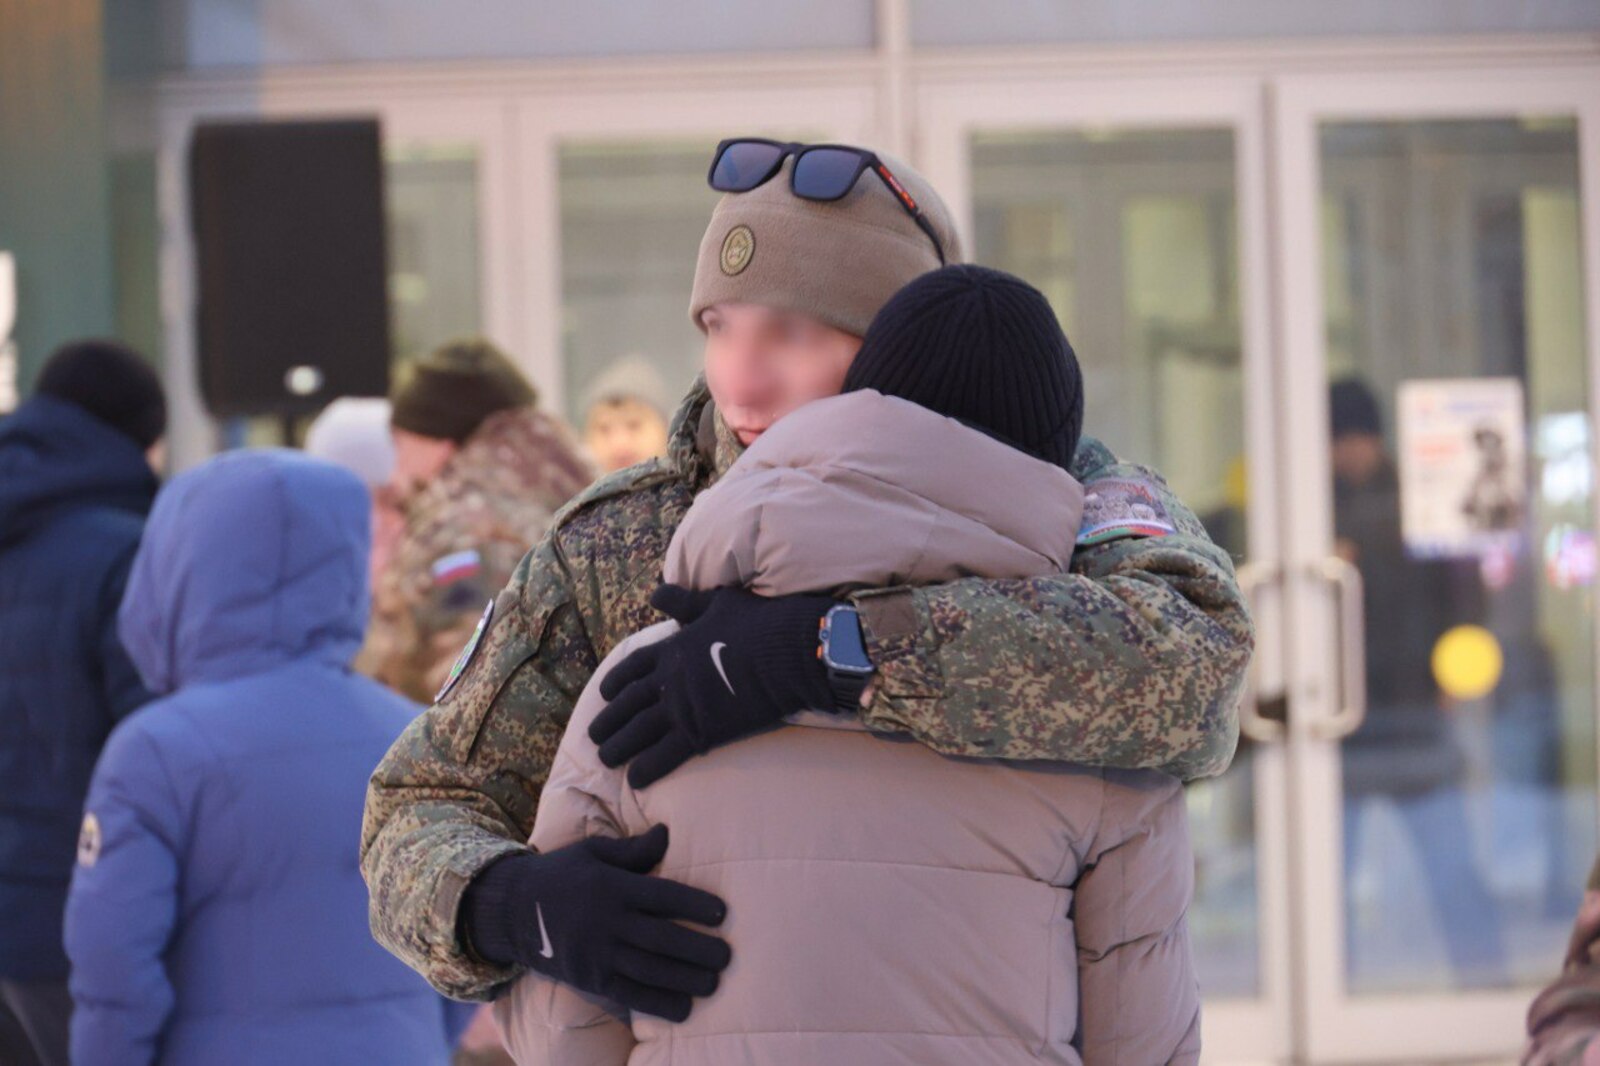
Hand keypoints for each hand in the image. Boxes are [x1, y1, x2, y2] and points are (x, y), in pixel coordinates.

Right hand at [459, 825, 729, 1021]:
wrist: (512, 910)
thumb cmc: (561, 874)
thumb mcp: (592, 851)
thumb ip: (632, 849)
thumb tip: (667, 833)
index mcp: (611, 886)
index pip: (662, 896)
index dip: (695, 906)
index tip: (723, 914)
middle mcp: (606, 922)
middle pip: (661, 939)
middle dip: (698, 950)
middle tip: (727, 956)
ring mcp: (596, 954)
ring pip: (649, 971)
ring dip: (686, 980)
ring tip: (714, 983)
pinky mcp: (590, 979)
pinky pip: (629, 995)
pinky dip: (658, 1004)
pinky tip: (684, 1009)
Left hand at [588, 585, 834, 787]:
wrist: (785, 652)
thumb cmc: (756, 622)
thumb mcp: (715, 602)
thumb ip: (683, 601)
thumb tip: (656, 592)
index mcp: (671, 648)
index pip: (633, 667)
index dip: (616, 681)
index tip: (605, 695)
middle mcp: (668, 679)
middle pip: (628, 703)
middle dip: (609, 721)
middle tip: (594, 737)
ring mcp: (682, 707)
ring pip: (639, 731)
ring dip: (619, 747)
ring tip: (606, 760)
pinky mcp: (701, 732)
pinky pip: (666, 755)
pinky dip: (648, 769)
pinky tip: (636, 781)